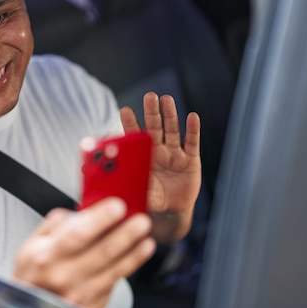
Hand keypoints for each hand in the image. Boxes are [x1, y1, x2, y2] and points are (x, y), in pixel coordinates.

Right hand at [12, 198, 155, 307]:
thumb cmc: (31, 276)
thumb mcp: (32, 245)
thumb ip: (55, 224)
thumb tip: (81, 211)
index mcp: (48, 256)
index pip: (78, 234)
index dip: (100, 220)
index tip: (117, 206)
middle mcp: (64, 276)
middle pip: (102, 253)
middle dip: (126, 235)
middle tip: (141, 221)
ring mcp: (80, 295)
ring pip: (113, 271)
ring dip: (134, 254)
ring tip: (147, 240)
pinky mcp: (92, 307)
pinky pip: (113, 284)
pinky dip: (127, 268)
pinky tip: (136, 255)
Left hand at [120, 92, 200, 242]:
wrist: (172, 211)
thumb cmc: (152, 199)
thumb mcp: (139, 193)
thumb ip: (130, 186)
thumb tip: (112, 185)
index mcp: (143, 156)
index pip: (136, 136)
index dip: (131, 123)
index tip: (125, 110)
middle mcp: (159, 150)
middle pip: (155, 127)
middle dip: (152, 112)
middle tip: (149, 96)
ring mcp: (175, 154)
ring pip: (173, 130)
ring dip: (170, 115)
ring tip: (167, 99)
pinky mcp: (191, 160)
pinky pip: (192, 143)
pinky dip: (193, 130)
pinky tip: (192, 117)